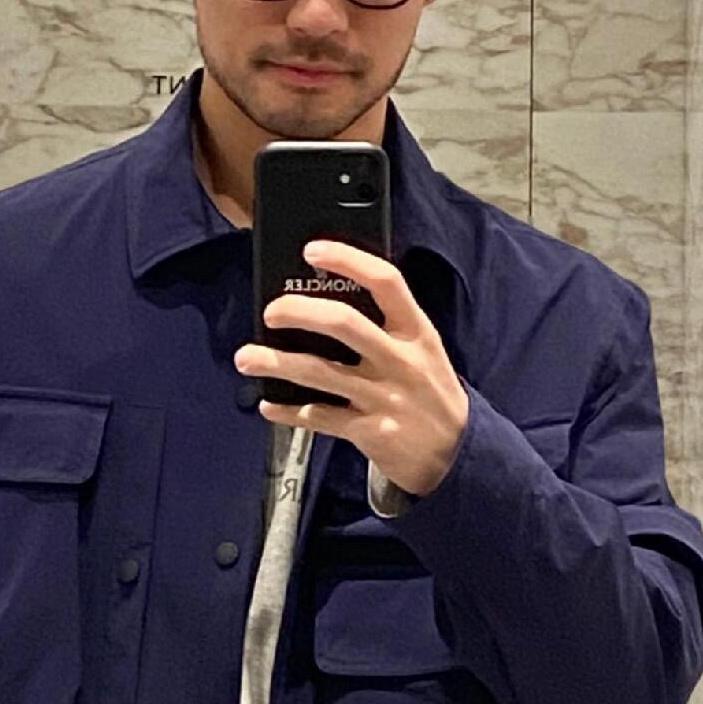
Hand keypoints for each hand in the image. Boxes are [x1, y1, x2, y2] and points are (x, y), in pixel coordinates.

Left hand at [232, 240, 467, 497]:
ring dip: (276, 363)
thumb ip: (387, 326)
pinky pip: (320, 418)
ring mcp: (384, 398)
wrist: (456, 453)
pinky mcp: (370, 432)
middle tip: (271, 312)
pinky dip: (289, 411)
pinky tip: (268, 406)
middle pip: (344, 324)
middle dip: (299, 312)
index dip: (348, 260)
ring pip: (320, 373)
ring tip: (246, 358)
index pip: (385, 282)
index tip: (312, 250)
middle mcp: (401, 361)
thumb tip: (327, 299)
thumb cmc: (430, 392)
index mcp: (416, 332)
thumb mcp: (423, 350)